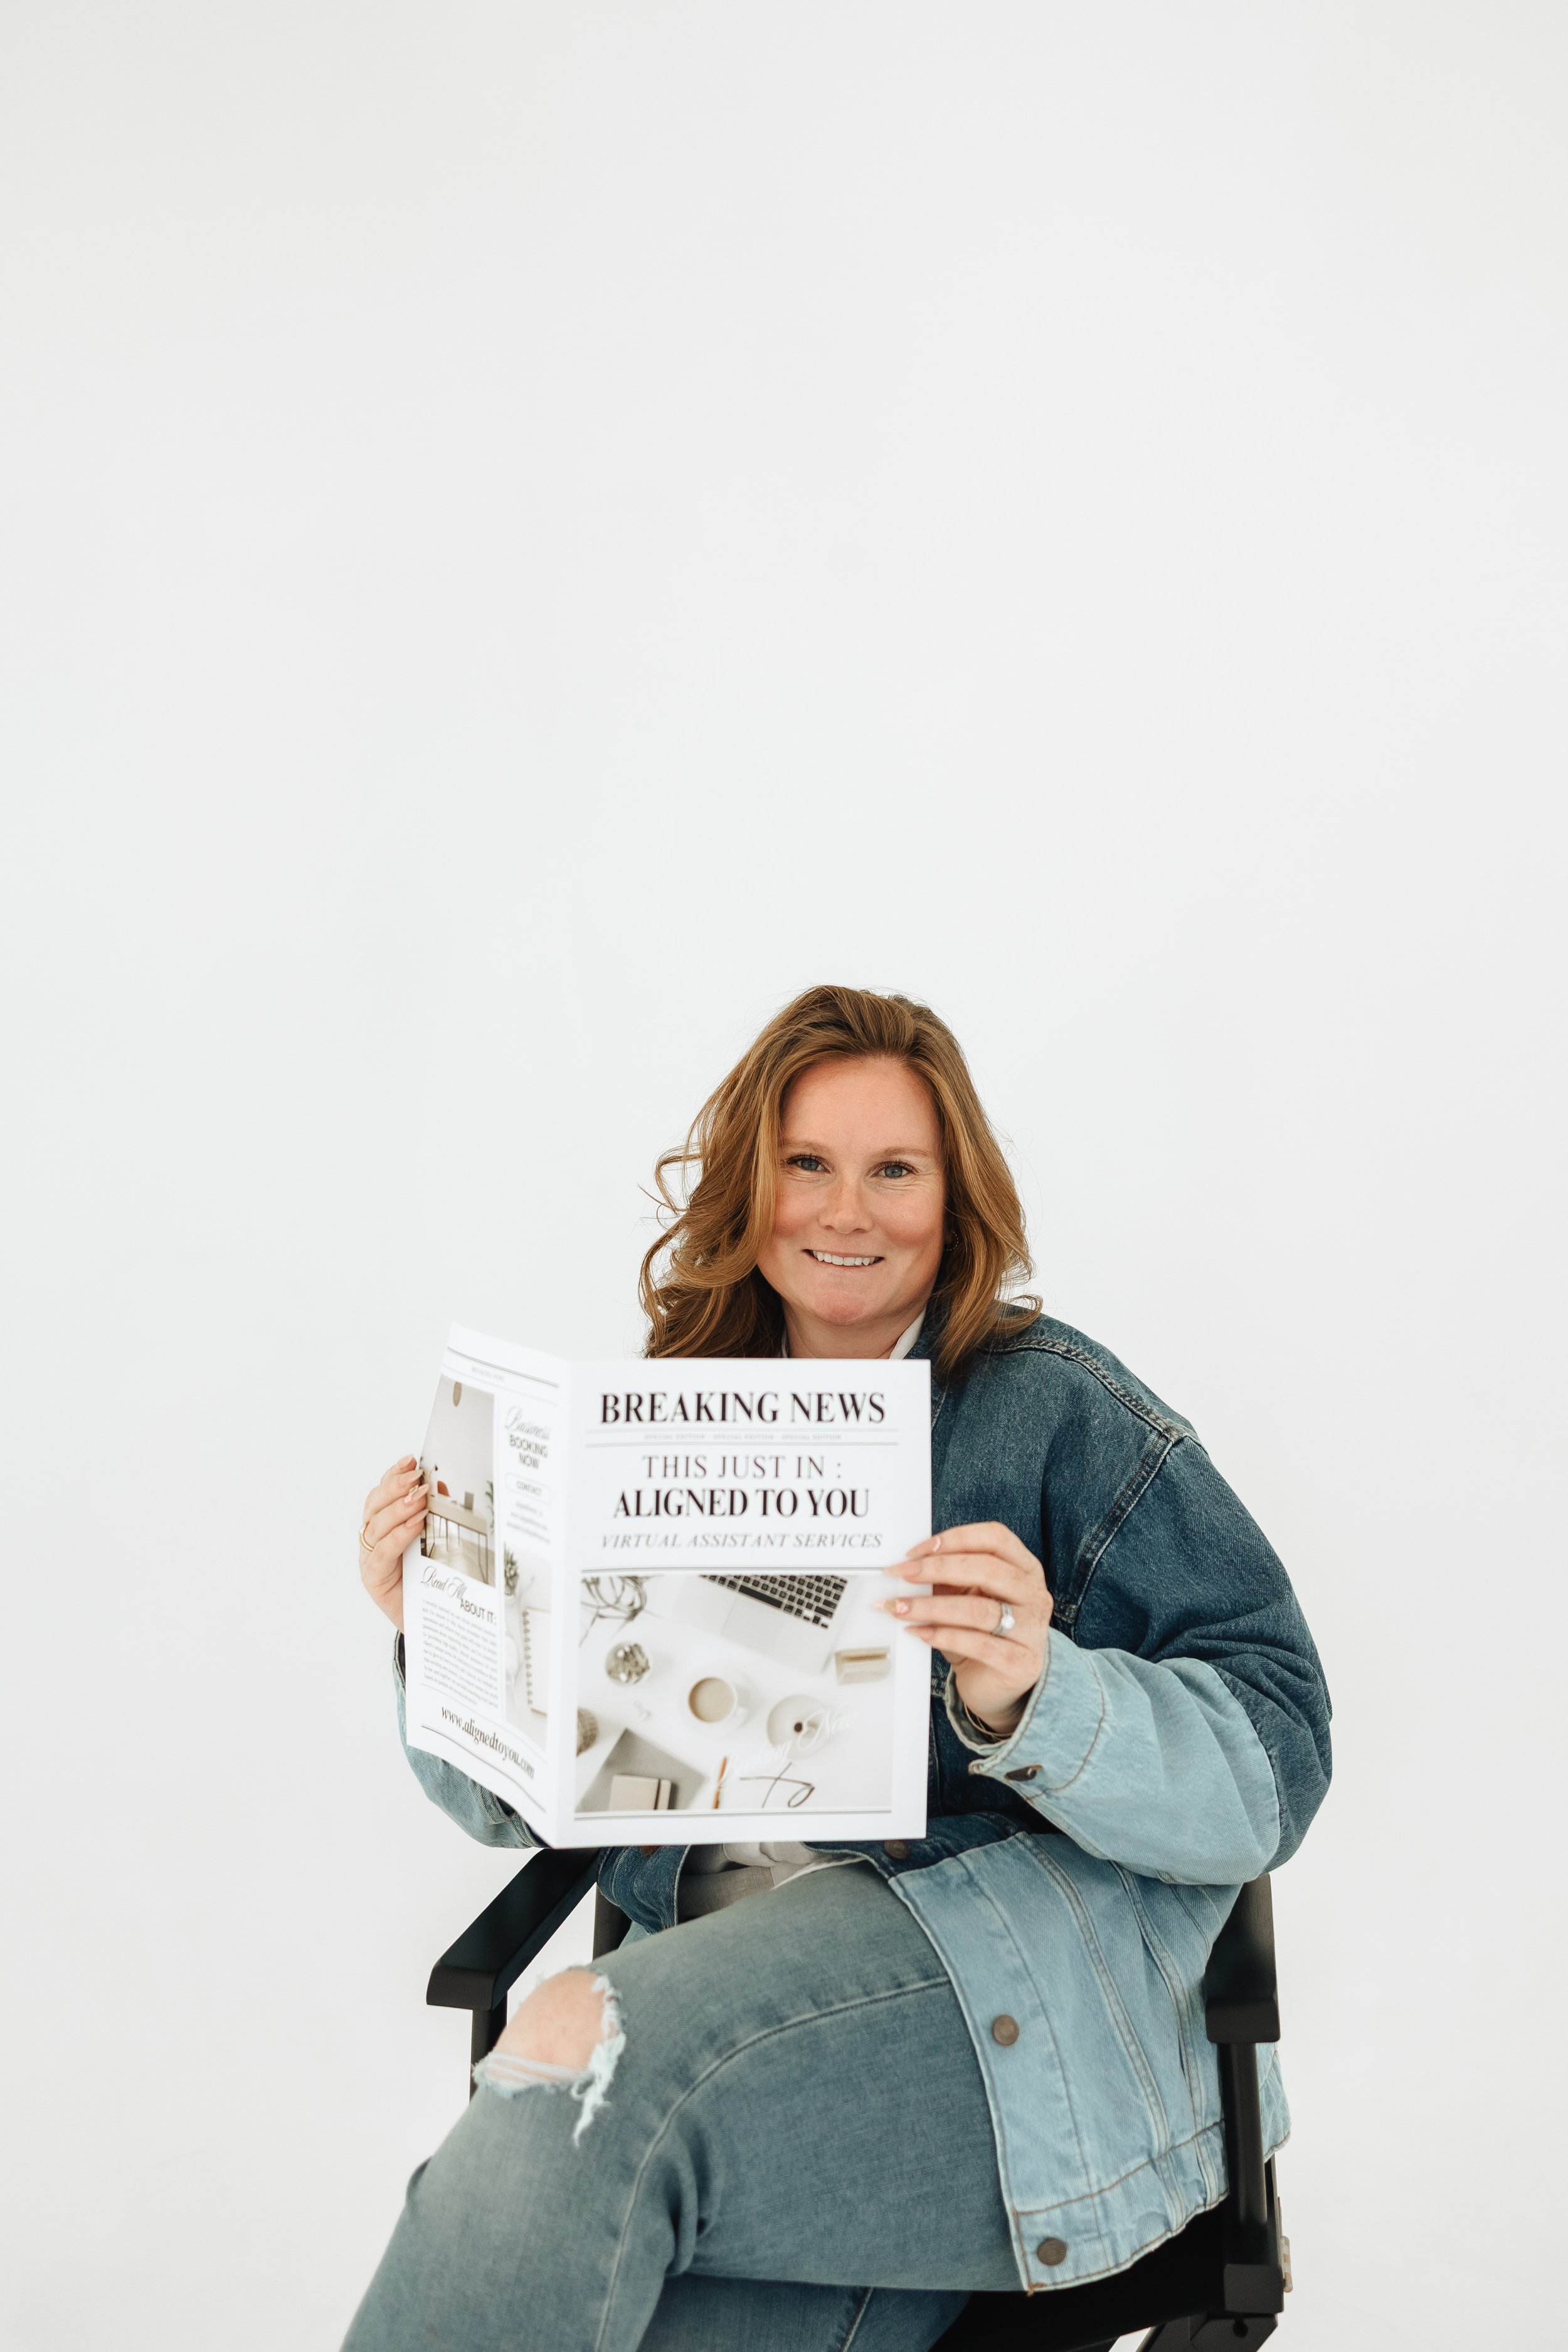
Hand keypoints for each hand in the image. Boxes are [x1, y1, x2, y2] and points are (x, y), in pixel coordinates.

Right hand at [358, 1456, 427, 1630]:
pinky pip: (384, 1552)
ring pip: (376, 1525)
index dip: (394, 1475)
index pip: (382, 1493)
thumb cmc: (429, 1577)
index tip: (411, 1459)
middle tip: (415, 1474)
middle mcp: (372, 1539)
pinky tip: (416, 1524)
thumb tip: (443, 1487)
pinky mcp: (374, 1578)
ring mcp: (370, 1558)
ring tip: (419, 1497)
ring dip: (399, 1507)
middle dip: (394, 1486)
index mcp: (384, 1525)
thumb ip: (435, 1515)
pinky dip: (399, 1535)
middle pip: (374, 1504)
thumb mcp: (435, 1540)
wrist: (427, 1621)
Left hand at [880, 1521, 1051, 1736]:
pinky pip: (977, 1645)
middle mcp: (1034, 1595)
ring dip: (931, 1606)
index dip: (955, 1538)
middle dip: (936, 1569)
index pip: (995, 1538)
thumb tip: (910, 1563)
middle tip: (902, 1574)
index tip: (919, 1550)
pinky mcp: (1020, 1662)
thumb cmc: (981, 1632)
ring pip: (978, 1609)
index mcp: (1025, 1568)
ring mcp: (1031, 1630)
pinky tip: (919, 1632)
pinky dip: (942, 1636)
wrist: (998, 1684)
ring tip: (901, 1607)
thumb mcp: (967, 1596)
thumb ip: (949, 1576)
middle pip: (986, 1569)